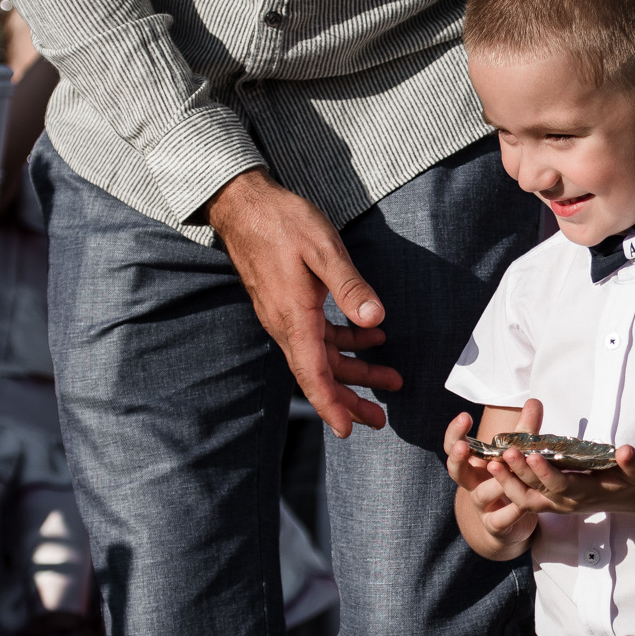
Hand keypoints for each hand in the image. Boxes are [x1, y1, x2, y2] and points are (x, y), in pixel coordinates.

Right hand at [204, 169, 399, 435]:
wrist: (244, 204)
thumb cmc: (283, 222)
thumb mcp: (323, 249)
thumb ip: (350, 286)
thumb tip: (376, 319)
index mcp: (294, 318)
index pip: (313, 374)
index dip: (331, 404)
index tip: (348, 430)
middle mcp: (286, 324)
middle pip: (320, 374)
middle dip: (351, 399)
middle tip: (380, 420)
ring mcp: (286, 316)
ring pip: (323, 357)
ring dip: (355, 370)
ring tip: (390, 381)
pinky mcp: (290, 305)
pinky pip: (318, 336)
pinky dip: (346, 341)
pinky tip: (372, 335)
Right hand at [444, 409, 542, 551]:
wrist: (508, 525)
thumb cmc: (510, 482)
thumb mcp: (516, 455)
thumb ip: (524, 430)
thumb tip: (534, 401)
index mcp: (474, 464)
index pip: (454, 446)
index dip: (455, 433)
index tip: (464, 416)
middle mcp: (472, 484)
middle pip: (456, 471)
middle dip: (458, 457)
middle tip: (463, 446)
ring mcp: (482, 506)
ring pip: (482, 494)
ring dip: (494, 481)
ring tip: (504, 469)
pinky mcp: (496, 525)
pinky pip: (500, 519)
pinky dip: (510, 512)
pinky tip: (521, 504)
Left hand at [467, 400, 634, 519]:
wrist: (627, 497)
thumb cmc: (630, 480)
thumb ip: (632, 462)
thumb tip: (626, 451)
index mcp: (584, 494)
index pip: (560, 485)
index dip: (545, 472)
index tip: (532, 454)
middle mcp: (565, 503)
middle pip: (535, 493)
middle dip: (518, 474)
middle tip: (504, 453)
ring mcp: (554, 505)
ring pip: (524, 499)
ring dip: (507, 483)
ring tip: (491, 462)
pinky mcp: (547, 502)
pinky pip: (522, 497)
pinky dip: (507, 484)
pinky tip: (494, 465)